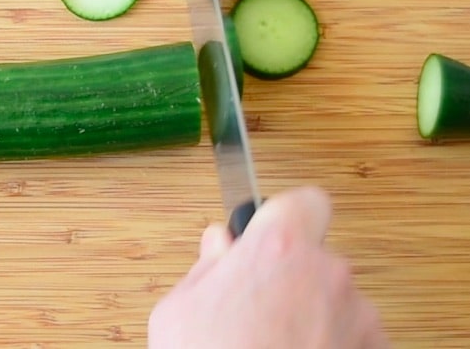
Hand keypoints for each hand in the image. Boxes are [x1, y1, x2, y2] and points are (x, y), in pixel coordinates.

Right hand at [148, 186, 389, 347]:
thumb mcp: (178, 307)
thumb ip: (208, 265)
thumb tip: (220, 242)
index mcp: (278, 247)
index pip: (305, 201)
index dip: (287, 216)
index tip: (271, 235)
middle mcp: (327, 272)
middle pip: (315, 256)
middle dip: (291, 275)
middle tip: (256, 307)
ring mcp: (357, 316)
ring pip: (334, 298)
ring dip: (313, 313)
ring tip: (274, 346)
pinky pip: (353, 334)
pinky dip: (332, 344)